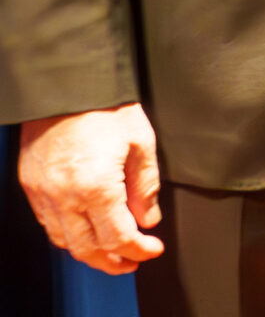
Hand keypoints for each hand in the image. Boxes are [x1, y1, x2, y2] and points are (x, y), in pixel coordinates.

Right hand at [18, 104, 164, 274]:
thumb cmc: (106, 107)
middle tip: (133, 261)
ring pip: (65, 241)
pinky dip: (68, 236)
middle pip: (88, 248)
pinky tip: (85, 232)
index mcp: (96, 186)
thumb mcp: (141, 141)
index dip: (139, 249)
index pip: (119, 236)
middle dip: (114, 261)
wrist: (66, 84)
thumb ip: (146, 185)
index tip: (152, 249)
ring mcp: (43, 193)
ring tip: (111, 253)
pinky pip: (49, 224)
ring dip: (90, 253)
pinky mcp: (31, 186)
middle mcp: (65, 196)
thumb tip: (148, 217)